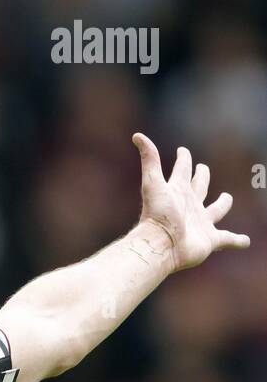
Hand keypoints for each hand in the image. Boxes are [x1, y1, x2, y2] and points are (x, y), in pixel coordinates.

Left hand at [132, 132, 249, 271]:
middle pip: (199, 188)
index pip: (182, 170)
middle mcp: (190, 206)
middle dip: (202, 178)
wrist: (161, 245)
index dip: (183, 159)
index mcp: (179, 191)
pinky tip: (245, 242)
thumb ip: (149, 159)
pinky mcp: (210, 240)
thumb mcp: (153, 182)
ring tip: (226, 198)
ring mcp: (201, 223)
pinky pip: (227, 239)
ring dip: (222, 205)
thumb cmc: (157, 215)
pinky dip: (237, 241)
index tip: (182, 151)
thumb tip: (137, 136)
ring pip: (216, 211)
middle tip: (202, 169)